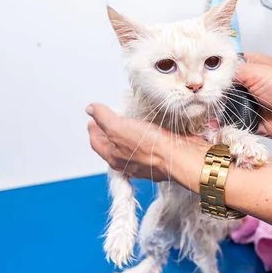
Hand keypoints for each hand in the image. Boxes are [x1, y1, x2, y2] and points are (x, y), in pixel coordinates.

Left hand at [86, 104, 209, 183]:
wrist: (180, 156)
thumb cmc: (150, 145)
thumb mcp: (118, 127)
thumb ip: (103, 118)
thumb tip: (91, 109)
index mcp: (114, 157)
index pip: (97, 143)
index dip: (93, 130)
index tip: (92, 120)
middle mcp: (128, 163)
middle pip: (112, 146)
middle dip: (108, 133)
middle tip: (106, 121)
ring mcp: (145, 162)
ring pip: (130, 148)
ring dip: (127, 135)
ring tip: (127, 123)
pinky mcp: (161, 157)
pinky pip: (147, 147)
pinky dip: (143, 138)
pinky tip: (147, 130)